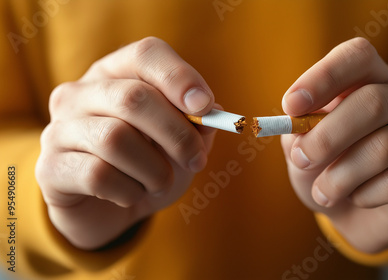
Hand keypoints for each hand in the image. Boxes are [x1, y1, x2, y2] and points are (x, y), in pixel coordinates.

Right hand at [36, 37, 216, 249]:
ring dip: (154, 170)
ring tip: (159, 182)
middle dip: (176, 134)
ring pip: (116, 139)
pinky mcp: (50, 167)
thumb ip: (197, 125)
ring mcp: (59, 128)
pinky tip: (131, 195)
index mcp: (116, 74)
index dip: (179, 77)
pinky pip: (98, 175)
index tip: (205, 107)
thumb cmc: (147, 166)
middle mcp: (80, 93)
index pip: (146, 54)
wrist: (109, 210)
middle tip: (196, 160)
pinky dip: (129, 191)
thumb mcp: (179, 145)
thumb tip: (212, 112)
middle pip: (133, 98)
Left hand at [281, 38, 387, 252]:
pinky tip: (358, 198)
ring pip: (385, 146)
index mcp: (374, 78)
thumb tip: (296, 125)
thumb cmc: (328, 168)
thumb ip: (298, 131)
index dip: (324, 77)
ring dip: (341, 175)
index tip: (291, 106)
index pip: (358, 56)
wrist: (355, 214)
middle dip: (328, 136)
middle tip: (301, 159)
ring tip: (322, 192)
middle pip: (373, 101)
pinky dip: (365, 195)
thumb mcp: (303, 147)